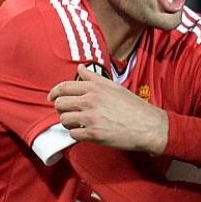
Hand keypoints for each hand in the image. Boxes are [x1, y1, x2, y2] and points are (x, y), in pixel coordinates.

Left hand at [48, 64, 168, 153]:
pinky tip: (86, 132)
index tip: (52, 97)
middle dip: (61, 109)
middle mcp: (90, 101)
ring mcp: (90, 118)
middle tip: (69, 112)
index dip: (54, 93)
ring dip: (68, 122)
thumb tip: (80, 67)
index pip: (64, 87)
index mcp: (95, 87)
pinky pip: (73, 134)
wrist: (148, 125)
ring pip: (64, 120)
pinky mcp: (93, 134)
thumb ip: (94, 77)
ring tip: (78, 123)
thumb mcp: (114, 86)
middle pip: (60, 104)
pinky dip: (77, 134)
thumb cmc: (133, 106)